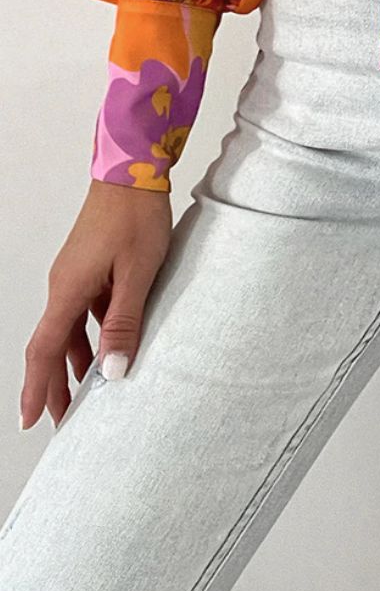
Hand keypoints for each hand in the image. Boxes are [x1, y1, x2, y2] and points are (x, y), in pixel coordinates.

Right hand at [20, 178, 172, 429]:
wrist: (133, 170)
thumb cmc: (136, 216)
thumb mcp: (137, 274)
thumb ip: (124, 322)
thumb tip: (113, 371)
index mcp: (68, 289)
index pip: (44, 350)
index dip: (37, 388)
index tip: (31, 421)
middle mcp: (64, 284)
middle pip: (52, 344)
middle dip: (54, 384)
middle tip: (65, 419)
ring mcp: (75, 273)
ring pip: (68, 328)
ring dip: (73, 360)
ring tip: (87, 391)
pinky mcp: (89, 265)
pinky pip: (83, 310)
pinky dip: (89, 334)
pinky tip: (107, 345)